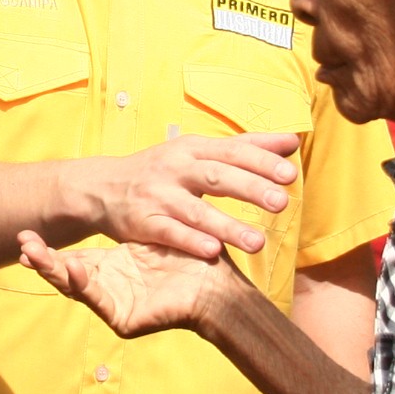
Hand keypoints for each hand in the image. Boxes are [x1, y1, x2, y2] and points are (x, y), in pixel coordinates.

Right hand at [18, 230, 252, 339]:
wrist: (218, 290)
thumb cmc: (195, 260)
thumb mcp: (158, 232)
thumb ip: (136, 218)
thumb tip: (125, 181)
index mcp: (114, 270)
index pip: (73, 258)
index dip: (50, 248)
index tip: (25, 232)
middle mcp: (110, 288)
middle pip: (65, 273)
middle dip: (41, 258)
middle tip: (21, 241)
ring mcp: (115, 306)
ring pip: (75, 288)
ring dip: (52, 270)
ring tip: (31, 253)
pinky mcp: (123, 321)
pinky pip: (98, 301)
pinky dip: (82, 284)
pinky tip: (70, 268)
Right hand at [73, 132, 300, 260]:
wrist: (102, 188)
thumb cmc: (161, 170)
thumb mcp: (197, 151)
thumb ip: (246, 147)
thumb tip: (292, 141)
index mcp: (192, 148)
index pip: (231, 151)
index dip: (260, 161)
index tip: (290, 174)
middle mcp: (175, 169)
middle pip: (215, 176)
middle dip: (249, 188)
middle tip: (282, 202)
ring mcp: (158, 196)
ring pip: (195, 211)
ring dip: (227, 226)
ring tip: (258, 243)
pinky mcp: (143, 223)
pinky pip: (169, 233)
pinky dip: (190, 242)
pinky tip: (214, 252)